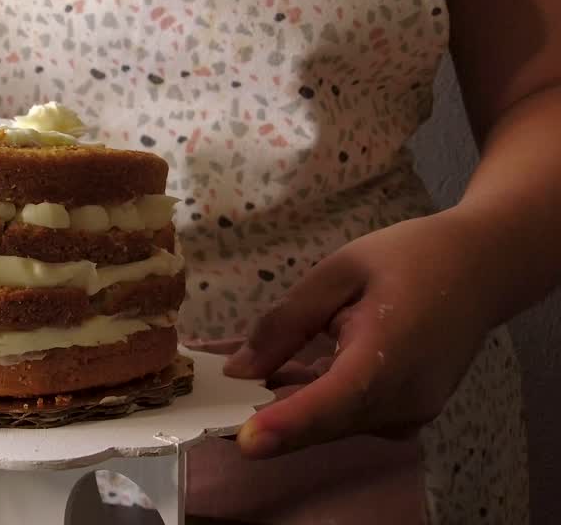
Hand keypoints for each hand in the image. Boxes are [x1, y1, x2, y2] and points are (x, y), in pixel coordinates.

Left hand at [223, 209, 497, 457]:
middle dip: (271, 418)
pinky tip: (287, 375)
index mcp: (388, 356)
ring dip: (290, 407)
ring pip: (335, 423)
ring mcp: (411, 413)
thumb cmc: (410, 258)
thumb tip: (239, 370)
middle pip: (326, 422)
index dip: (287, 425)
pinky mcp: (409, 413)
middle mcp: (404, 399)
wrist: (482, 268)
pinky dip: (317, 402)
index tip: (246, 441)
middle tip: (218, 404)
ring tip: (245, 380)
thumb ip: (287, 323)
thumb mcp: (337, 273)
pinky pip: (352, 417)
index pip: (332, 403)